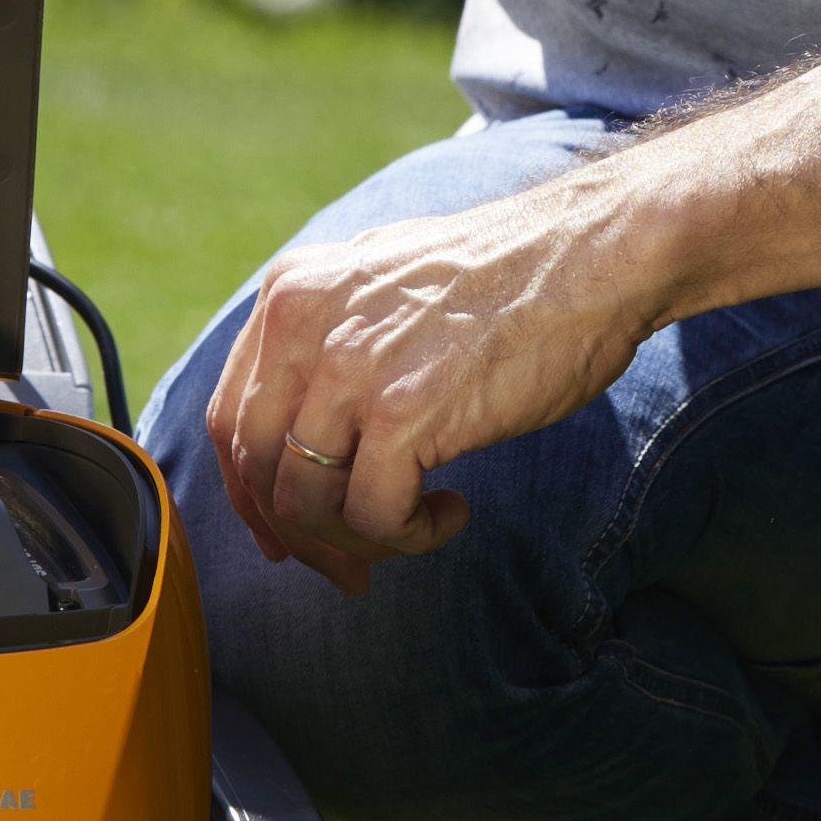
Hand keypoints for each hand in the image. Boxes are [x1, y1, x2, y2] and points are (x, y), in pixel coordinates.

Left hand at [195, 173, 691, 578]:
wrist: (591, 256)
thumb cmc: (506, 277)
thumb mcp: (381, 281)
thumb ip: (327, 340)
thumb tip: (303, 441)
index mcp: (291, 294)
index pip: (229, 419)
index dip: (250, 493)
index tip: (285, 533)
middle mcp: (304, 328)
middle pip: (258, 470)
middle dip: (298, 535)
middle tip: (350, 565)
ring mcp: (350, 371)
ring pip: (307, 504)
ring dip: (357, 542)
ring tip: (413, 528)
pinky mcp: (405, 413)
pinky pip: (373, 517)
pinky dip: (407, 537)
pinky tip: (450, 512)